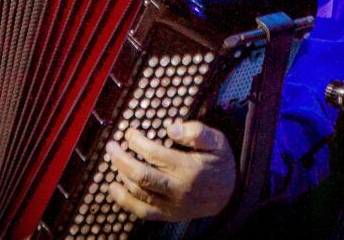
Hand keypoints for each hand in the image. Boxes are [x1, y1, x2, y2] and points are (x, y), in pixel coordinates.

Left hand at [106, 121, 236, 221]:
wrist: (231, 196)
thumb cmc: (221, 164)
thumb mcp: (218, 142)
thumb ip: (196, 132)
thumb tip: (170, 128)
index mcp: (188, 169)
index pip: (155, 154)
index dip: (138, 142)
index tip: (129, 132)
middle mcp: (177, 189)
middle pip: (141, 175)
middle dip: (121, 159)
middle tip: (111, 146)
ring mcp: (171, 205)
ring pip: (139, 192)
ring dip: (121, 175)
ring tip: (114, 159)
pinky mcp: (168, 215)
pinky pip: (142, 211)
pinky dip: (124, 201)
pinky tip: (113, 187)